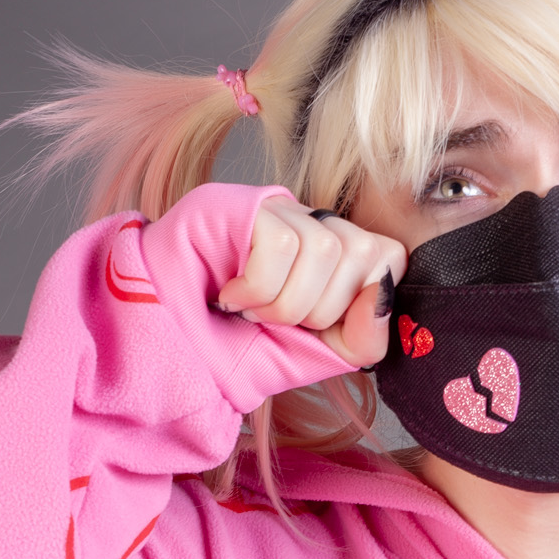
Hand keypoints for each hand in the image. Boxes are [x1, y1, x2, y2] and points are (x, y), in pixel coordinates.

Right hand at [214, 197, 406, 368]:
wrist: (167, 346)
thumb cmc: (235, 344)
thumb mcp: (312, 355)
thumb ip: (362, 339)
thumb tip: (383, 295)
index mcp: (336, 255)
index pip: (391, 256)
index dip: (366, 301)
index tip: (318, 327)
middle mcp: (312, 221)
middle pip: (364, 254)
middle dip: (319, 311)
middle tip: (272, 320)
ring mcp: (276, 207)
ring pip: (327, 248)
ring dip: (285, 304)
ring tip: (248, 311)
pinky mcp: (239, 203)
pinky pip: (282, 245)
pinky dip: (257, 289)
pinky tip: (229, 295)